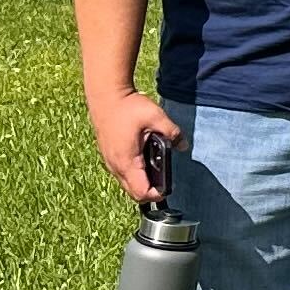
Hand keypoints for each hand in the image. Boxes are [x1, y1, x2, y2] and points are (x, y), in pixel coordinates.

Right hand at [89, 90, 181, 205]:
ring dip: (141, 182)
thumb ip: (173, 132)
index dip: (157, 194)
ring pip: (126, 184)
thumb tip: (183, 145)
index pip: (140, 192)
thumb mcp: (156, 116)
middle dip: (150, 191)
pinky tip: (144, 161)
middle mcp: (115, 165)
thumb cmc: (127, 106)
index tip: (168, 186)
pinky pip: (121, 174)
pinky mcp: (108, 155)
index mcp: (127, 160)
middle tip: (165, 180)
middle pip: (133, 193)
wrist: (106, 95)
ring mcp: (109, 161)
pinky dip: (133, 174)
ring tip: (156, 171)